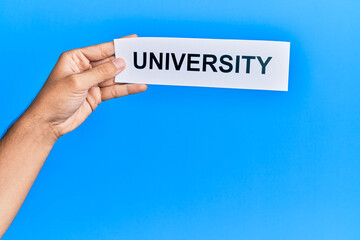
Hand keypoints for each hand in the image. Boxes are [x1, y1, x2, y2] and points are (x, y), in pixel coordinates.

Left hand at [26, 34, 146, 138]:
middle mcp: (85, 69)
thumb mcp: (78, 82)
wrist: (48, 123)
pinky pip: (115, 90)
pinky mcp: (97, 95)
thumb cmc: (54, 99)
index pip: (100, 50)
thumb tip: (120, 63)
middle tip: (142, 57)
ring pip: (114, 77)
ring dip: (129, 76)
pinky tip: (138, 86)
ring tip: (145, 73)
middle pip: (110, 63)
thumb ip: (101, 73)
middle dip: (126, 61)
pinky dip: (126, 89)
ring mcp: (92, 83)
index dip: (117, 45)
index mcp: (75, 59)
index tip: (132, 40)